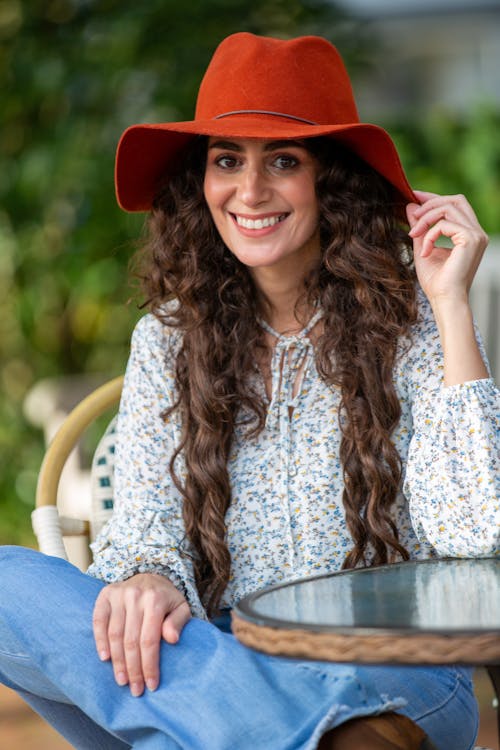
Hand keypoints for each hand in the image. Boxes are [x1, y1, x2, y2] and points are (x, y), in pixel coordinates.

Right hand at [93, 573, 190, 695]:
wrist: (150, 576)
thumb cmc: (167, 599)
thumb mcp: (181, 607)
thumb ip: (178, 622)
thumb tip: (172, 639)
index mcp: (155, 599)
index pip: (150, 640)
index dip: (149, 665)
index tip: (151, 685)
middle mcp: (135, 595)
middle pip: (131, 640)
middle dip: (133, 669)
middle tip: (135, 689)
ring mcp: (119, 594)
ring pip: (115, 634)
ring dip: (117, 661)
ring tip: (122, 680)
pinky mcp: (105, 595)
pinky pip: (99, 621)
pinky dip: (100, 640)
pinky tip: (105, 658)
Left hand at [406, 190, 487, 306]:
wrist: (444, 299)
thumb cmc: (436, 281)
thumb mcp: (423, 247)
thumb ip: (420, 227)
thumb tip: (410, 206)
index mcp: (469, 233)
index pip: (455, 204)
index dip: (434, 198)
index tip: (414, 196)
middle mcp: (476, 232)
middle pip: (455, 200)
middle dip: (430, 202)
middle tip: (412, 212)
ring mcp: (476, 235)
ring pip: (449, 207)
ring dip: (426, 218)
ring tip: (413, 234)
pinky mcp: (470, 239)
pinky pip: (444, 224)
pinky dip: (429, 235)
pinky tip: (425, 252)